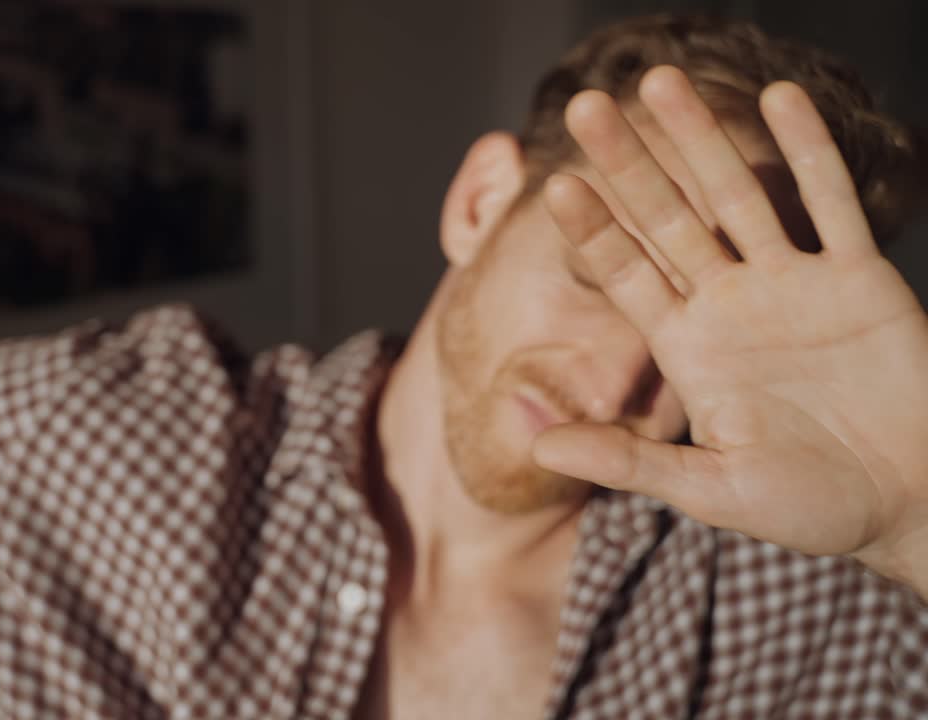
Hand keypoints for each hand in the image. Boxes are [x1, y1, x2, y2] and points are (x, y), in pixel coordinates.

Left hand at [531, 65, 927, 594]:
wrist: (908, 502)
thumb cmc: (807, 506)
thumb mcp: (710, 489)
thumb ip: (629, 462)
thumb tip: (539, 450)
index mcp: (688, 347)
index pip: (627, 273)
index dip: (592, 230)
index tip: (555, 184)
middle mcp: (729, 303)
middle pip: (668, 218)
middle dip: (629, 164)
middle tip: (586, 106)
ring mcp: (791, 285)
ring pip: (741, 194)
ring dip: (703, 139)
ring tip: (662, 81)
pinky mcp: (857, 278)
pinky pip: (830, 203)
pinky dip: (809, 152)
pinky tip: (779, 99)